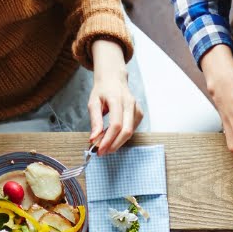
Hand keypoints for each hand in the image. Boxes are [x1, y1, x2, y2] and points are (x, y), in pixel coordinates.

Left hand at [89, 39, 141, 154]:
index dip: (108, 139)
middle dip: (114, 145)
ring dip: (117, 142)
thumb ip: (95, 121)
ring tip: (105, 145)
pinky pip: (132, 130)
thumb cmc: (102, 90)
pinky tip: (113, 137)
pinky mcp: (140, 114)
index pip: (116, 124)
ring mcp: (137, 109)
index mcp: (117, 99)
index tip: (99, 150)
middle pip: (126, 131)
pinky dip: (122, 137)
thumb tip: (94, 139)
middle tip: (102, 152)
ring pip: (130, 132)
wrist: (114, 79)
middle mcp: (130, 104)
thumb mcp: (93, 103)